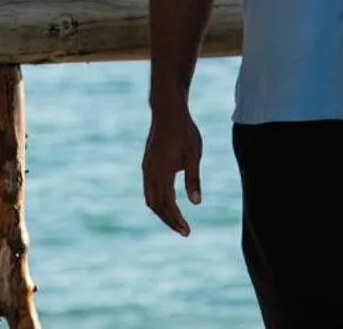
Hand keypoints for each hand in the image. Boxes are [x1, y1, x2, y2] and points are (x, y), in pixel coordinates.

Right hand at [142, 106, 202, 235]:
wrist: (167, 110)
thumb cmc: (184, 131)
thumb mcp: (193, 154)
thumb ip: (193, 179)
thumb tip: (196, 203)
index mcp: (161, 171)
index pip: (167, 204)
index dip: (176, 220)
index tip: (187, 232)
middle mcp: (149, 172)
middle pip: (155, 205)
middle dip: (169, 220)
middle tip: (184, 231)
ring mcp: (146, 168)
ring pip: (150, 198)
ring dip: (162, 212)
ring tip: (177, 221)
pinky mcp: (147, 164)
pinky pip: (149, 189)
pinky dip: (158, 202)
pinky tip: (170, 204)